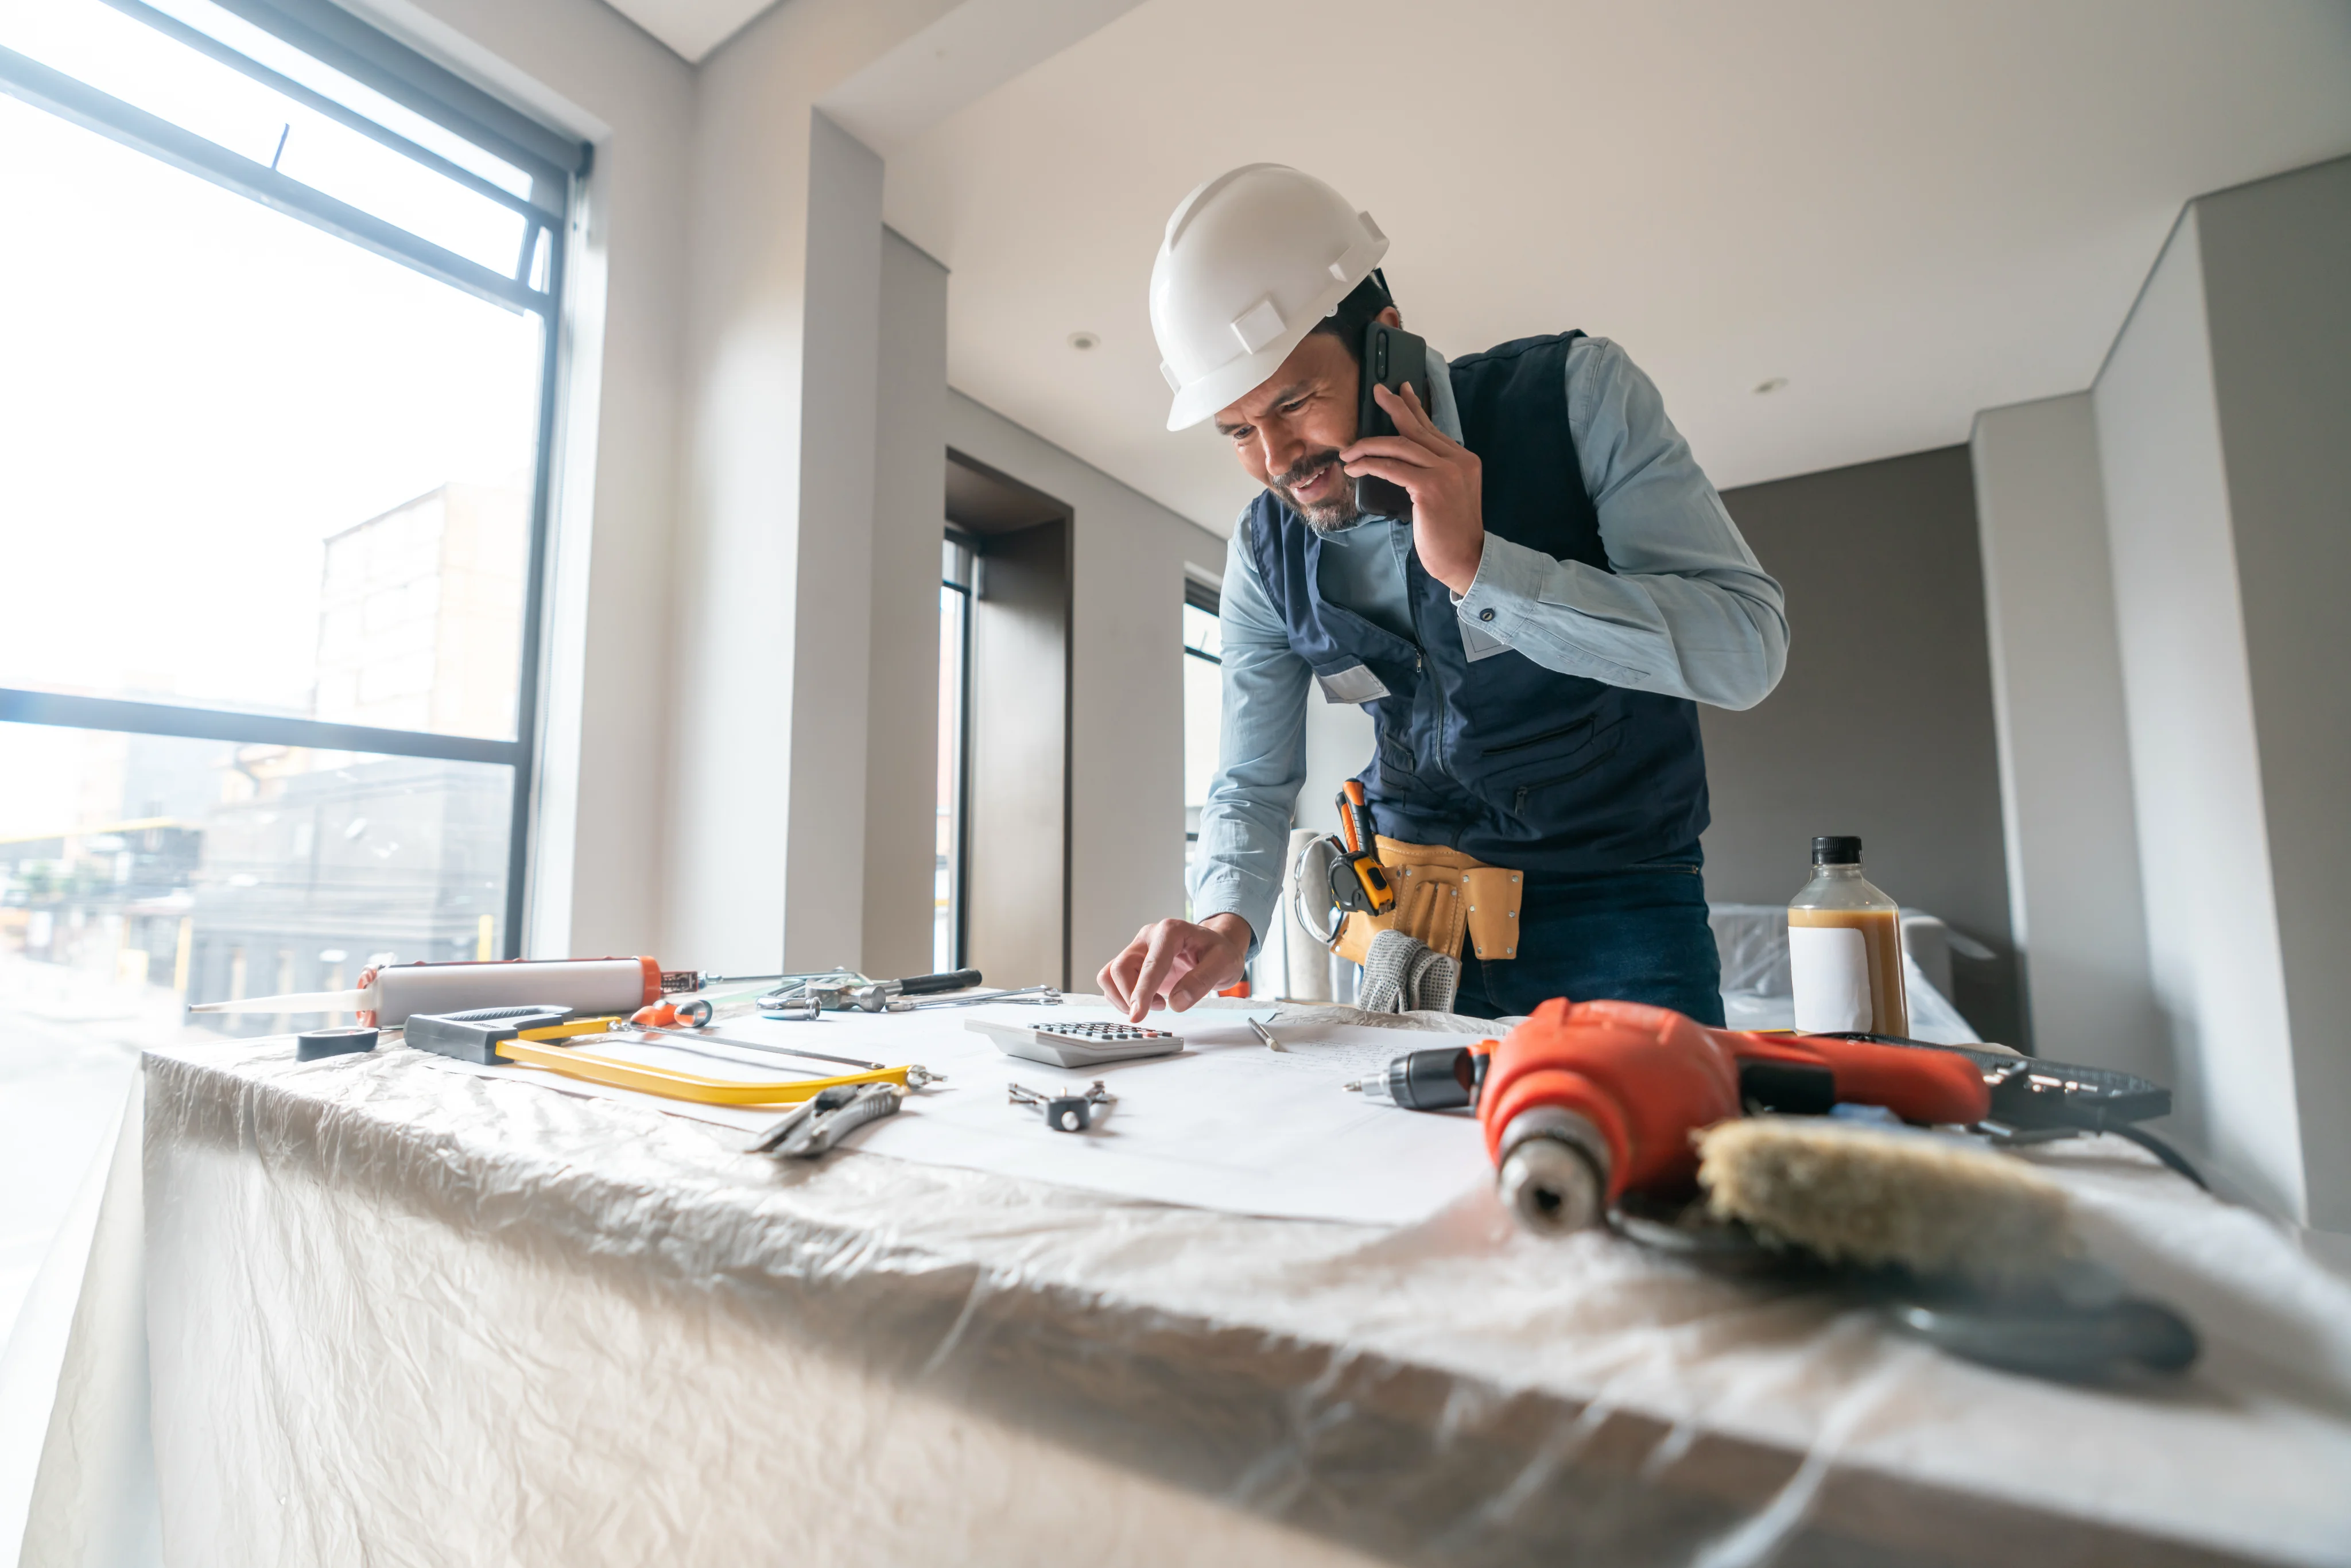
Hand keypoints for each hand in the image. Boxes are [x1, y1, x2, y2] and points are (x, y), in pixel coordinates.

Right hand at [1096, 913, 1252, 1021]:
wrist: (1216, 948)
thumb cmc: (1220, 953)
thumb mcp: (1225, 964)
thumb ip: (1202, 981)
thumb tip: (1176, 1002)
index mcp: (1170, 931)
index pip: (1150, 964)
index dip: (1142, 992)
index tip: (1138, 1015)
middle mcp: (1148, 937)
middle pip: (1121, 968)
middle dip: (1132, 996)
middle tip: (1161, 1007)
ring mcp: (1138, 949)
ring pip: (1110, 974)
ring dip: (1123, 997)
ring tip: (1156, 1003)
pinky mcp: (1133, 962)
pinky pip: (1112, 980)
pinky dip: (1122, 997)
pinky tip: (1149, 1000)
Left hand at [1343, 380, 1484, 594]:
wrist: (1466, 560)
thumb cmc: (1449, 534)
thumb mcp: (1446, 495)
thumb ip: (1432, 473)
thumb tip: (1399, 460)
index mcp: (1464, 460)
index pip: (1432, 429)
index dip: (1415, 407)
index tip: (1401, 390)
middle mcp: (1458, 460)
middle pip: (1417, 429)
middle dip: (1394, 407)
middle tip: (1376, 393)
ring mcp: (1446, 472)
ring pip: (1400, 446)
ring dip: (1369, 446)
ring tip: (1349, 451)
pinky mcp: (1430, 488)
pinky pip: (1392, 467)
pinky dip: (1370, 464)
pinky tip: (1355, 467)